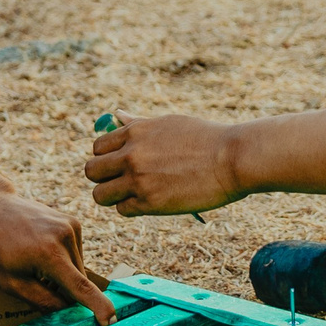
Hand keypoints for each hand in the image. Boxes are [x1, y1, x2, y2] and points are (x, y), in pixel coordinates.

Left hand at [0, 191, 112, 324]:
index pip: (80, 287)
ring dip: (63, 275)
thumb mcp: (9, 282)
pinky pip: (74, 253)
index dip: (98, 307)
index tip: (111, 321)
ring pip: (78, 267)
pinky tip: (41, 252)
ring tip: (34, 263)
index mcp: (49, 254)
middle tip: (36, 283)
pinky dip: (63, 260)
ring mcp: (71, 226)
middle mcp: (66, 236)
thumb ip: (42, 300)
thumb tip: (68, 310)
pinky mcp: (72, 221)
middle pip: (78, 280)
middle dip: (64, 291)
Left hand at [84, 113, 243, 216]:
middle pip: (92, 171)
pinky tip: (152, 202)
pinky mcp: (150, 202)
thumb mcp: (170, 123)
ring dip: (114, 197)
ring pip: (101, 195)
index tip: (121, 164)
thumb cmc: (206, 139)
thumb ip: (139, 124)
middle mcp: (131, 154)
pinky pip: (122, 210)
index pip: (98, 147)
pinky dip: (133, 209)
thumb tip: (117, 115)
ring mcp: (138, 179)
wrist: (233, 158)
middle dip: (103, 178)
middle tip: (122, 182)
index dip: (107, 158)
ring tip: (134, 195)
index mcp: (135, 131)